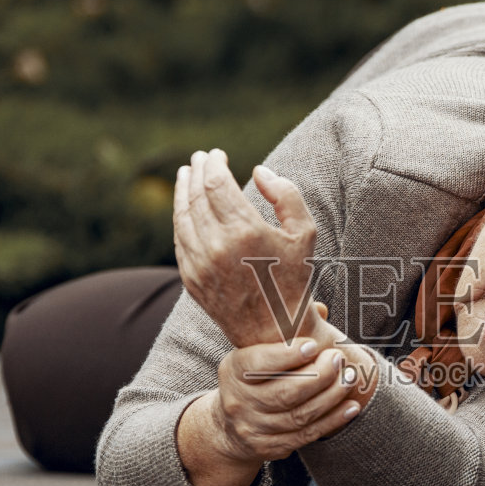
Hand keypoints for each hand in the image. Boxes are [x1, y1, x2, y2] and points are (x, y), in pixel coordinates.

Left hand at [173, 147, 321, 346]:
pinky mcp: (190, 279)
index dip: (213, 164)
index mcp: (246, 231)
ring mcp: (199, 264)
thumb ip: (286, 194)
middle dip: (196, 171)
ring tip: (186, 175)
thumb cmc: (294, 279)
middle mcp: (217, 247)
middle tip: (199, 158)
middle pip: (196, 195)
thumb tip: (258, 171)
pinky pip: (180, 239)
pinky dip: (180, 217)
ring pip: (182, 216)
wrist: (276, 331)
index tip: (216, 154)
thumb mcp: (305, 233)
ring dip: (183, 191)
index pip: (216, 183)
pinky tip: (186, 206)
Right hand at [209, 329, 362, 464]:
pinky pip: (306, 435)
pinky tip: (351, 407)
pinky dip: (332, 421)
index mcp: (234, 370)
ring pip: (299, 415)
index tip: (313, 345)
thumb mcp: (256, 352)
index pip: (258, 363)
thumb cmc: (254, 377)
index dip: (287, 355)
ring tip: (350, 379)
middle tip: (339, 360)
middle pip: (284, 392)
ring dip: (331, 397)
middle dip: (319, 376)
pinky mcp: (270, 447)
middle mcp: (239, 402)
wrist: (229, 426)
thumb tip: (322, 310)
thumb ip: (285, 333)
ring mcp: (254, 428)